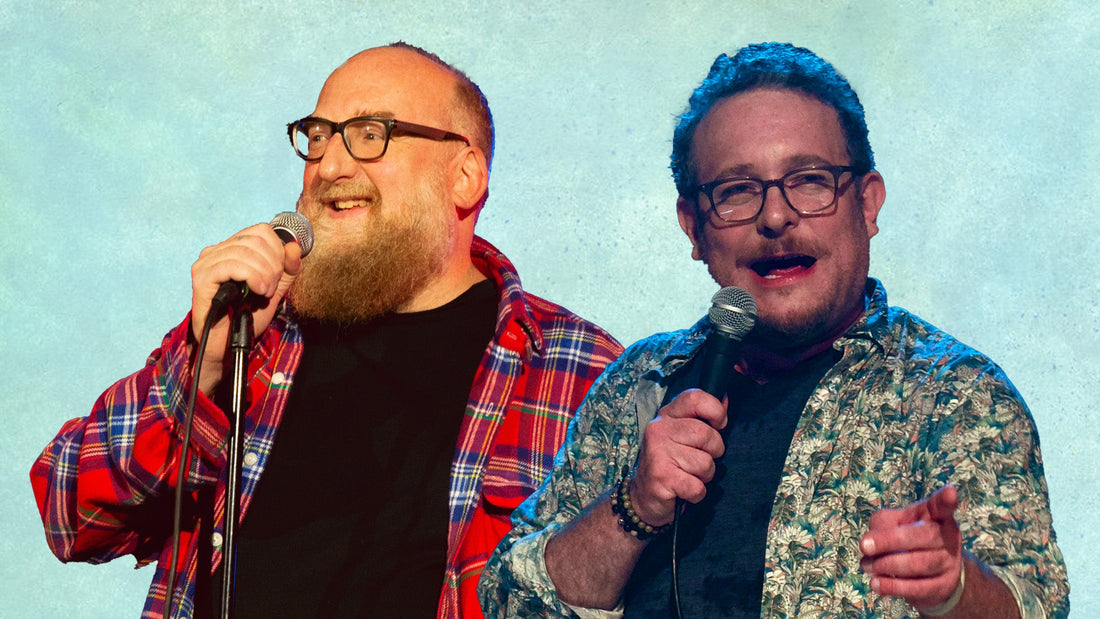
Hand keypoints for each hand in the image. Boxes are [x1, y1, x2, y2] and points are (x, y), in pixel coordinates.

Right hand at [189, 223, 302, 394]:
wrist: (226, 344)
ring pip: (245, 252)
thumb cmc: (246, 316)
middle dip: (273, 264)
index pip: (261, 231)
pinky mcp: (202, 277)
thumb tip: (295, 247)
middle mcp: (217, 251)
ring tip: (265, 292)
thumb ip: (287, 269)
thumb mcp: (275, 289)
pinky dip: (252, 277)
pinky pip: (232, 265)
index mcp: (233, 249)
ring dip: (264, 273)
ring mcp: (206, 263)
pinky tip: (258, 291)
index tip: (280, 274)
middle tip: (272, 287)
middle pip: (255, 240)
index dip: (278, 250)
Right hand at [628, 389, 726, 525]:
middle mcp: (659, 429)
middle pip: (707, 434)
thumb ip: (703, 418)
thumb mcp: (682, 436)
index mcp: (667, 415)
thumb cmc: (669, 464)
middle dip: (714, 453)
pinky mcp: (662, 477)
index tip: (718, 425)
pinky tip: (684, 491)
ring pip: (706, 463)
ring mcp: (658, 452)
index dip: (715, 411)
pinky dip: (697, 494)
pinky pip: (698, 486)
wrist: (643, 497)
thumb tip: (726, 400)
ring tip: (689, 476)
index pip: (695, 398)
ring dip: (704, 476)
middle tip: (700, 461)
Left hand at [861, 485, 962, 611]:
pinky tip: (876, 584)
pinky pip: (917, 588)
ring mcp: (949, 563)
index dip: (946, 500)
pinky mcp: (942, 587)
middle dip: (890, 541)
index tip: (950, 493)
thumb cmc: (908, 539)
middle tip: (864, 546)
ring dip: (887, 565)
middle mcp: (948, 537)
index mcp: (936, 516)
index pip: (942, 506)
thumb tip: (871, 542)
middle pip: (924, 536)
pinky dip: (892, 586)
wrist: (932, 575)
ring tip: (866, 566)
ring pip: (919, 564)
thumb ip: (882, 524)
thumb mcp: (893, 523)